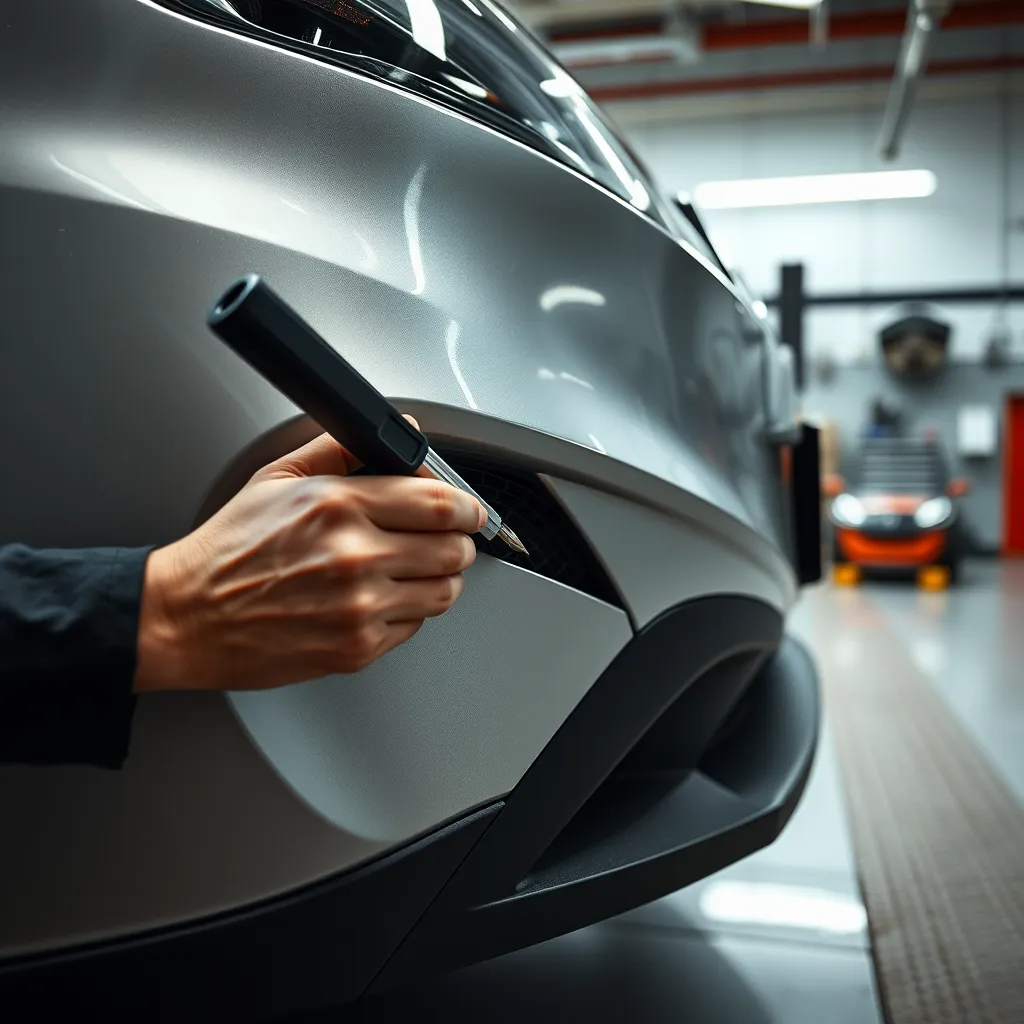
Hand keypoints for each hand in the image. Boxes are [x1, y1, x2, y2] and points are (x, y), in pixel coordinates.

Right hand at [133, 421, 484, 692]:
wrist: (187, 617)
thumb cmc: (228, 550)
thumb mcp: (277, 478)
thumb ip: (342, 449)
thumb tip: (397, 431)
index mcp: (339, 507)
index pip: (442, 503)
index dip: (468, 506)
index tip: (470, 509)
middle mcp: (356, 557)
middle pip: (455, 550)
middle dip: (458, 541)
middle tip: (444, 538)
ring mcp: (360, 608)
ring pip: (444, 592)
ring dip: (439, 578)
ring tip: (412, 568)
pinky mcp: (357, 648)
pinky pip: (414, 626)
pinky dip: (407, 610)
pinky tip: (378, 597)